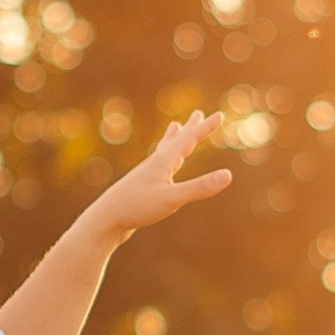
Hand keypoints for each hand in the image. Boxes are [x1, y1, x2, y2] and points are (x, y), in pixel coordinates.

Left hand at [79, 111, 232, 249]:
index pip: (189, 140)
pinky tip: (160, 166)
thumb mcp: (172, 199)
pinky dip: (163, 158)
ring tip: (174, 127)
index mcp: (163, 161)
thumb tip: (228, 175)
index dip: (205, 128)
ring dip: (172, 137)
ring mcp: (146, 174)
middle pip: (175, 140)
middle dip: (190, 128)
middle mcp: (154, 163)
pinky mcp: (140, 187)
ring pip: (163, 150)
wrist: (105, 220)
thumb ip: (200, 188)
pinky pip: (156, 166)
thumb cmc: (136, 207)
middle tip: (198, 113)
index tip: (218, 114)